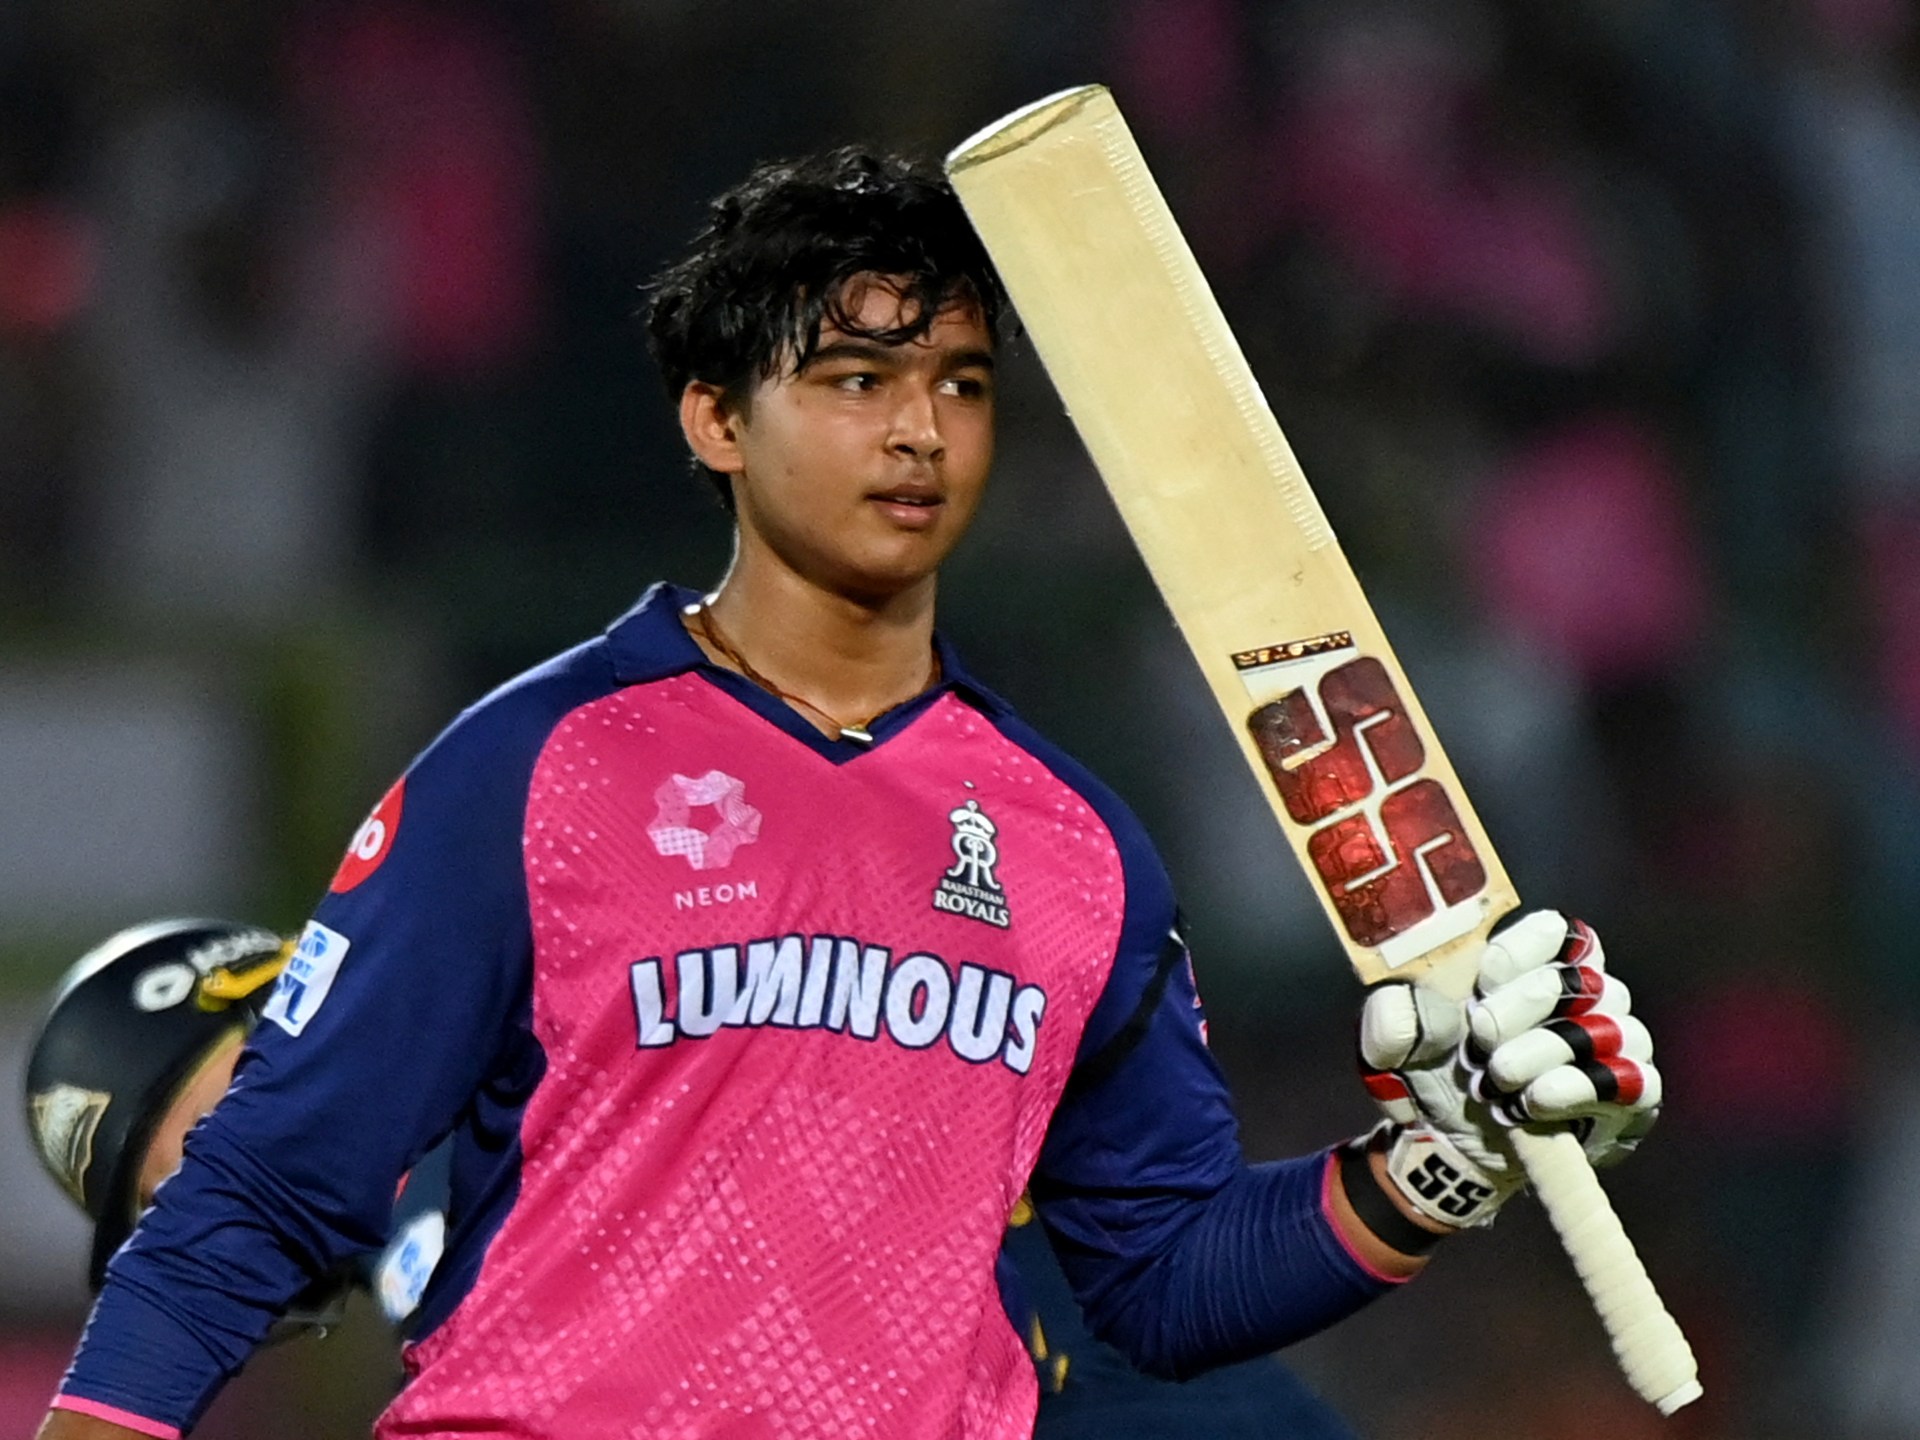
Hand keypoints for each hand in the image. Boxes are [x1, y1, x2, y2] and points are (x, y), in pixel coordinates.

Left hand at [1357, 910, 1660, 1228]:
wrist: (1457, 1149)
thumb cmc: (1435, 1077)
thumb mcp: (1393, 1051)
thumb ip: (1390, 1020)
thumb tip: (1409, 1004)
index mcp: (1530, 964)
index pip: (1554, 931)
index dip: (1520, 953)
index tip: (1482, 982)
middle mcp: (1586, 995)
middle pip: (1578, 981)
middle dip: (1518, 1012)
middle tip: (1479, 1043)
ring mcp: (1616, 1043)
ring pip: (1607, 1029)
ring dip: (1543, 1054)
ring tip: (1499, 1081)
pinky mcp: (1634, 1096)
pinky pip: (1632, 1082)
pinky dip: (1576, 1089)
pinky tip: (1534, 1101)